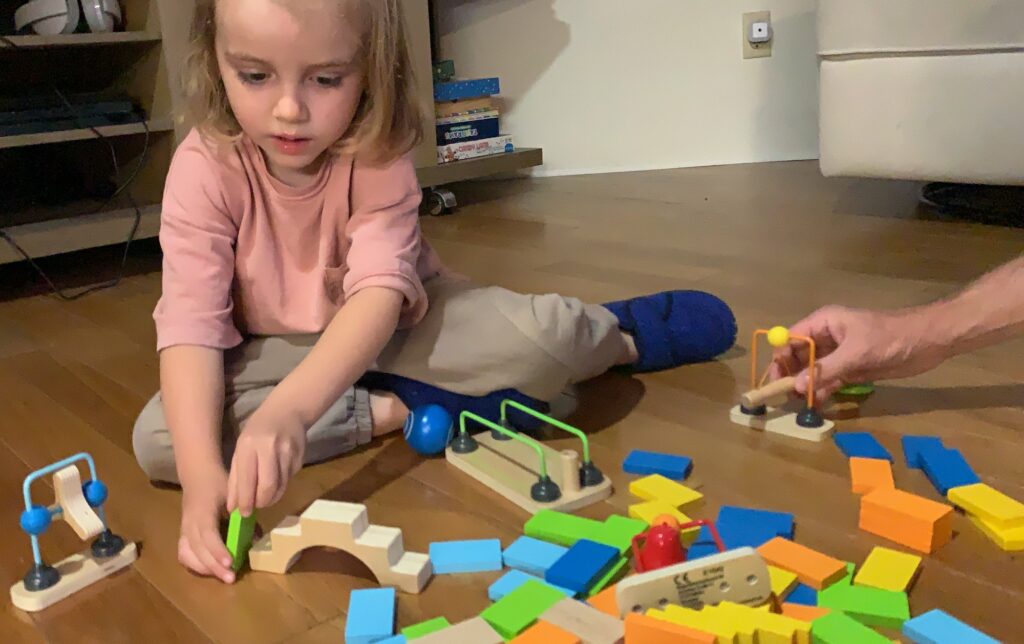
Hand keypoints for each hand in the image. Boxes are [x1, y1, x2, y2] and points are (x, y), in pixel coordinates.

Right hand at [178, 467, 234, 582]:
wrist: (198, 475)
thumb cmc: (218, 484)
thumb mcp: (234, 494)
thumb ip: (244, 515)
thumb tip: (256, 538)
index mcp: (202, 512)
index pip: (208, 535)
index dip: (218, 551)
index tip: (231, 563)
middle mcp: (189, 523)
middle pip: (197, 550)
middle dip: (214, 567)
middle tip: (231, 578)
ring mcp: (184, 530)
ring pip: (187, 555)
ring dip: (204, 568)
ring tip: (223, 576)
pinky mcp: (183, 535)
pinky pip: (184, 554)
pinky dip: (196, 565)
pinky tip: (211, 570)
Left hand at [227, 406, 305, 516]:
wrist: (288, 411)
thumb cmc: (257, 431)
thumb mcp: (240, 450)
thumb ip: (235, 479)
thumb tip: (233, 507)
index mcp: (249, 446)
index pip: (248, 481)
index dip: (246, 501)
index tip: (243, 513)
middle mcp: (270, 449)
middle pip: (268, 487)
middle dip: (260, 503)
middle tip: (255, 507)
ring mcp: (288, 453)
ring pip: (281, 488)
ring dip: (271, 498)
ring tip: (263, 496)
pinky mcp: (300, 459)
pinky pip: (288, 481)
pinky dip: (280, 486)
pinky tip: (275, 477)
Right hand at [770, 305, 945, 401]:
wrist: (929, 341)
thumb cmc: (891, 338)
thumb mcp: (857, 353)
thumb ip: (826, 370)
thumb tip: (796, 386)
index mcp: (824, 323)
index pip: (791, 339)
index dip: (780, 358)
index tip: (775, 380)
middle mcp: (826, 338)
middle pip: (798, 356)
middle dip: (791, 375)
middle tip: (785, 396)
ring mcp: (839, 354)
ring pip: (813, 371)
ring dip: (806, 386)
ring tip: (801, 404)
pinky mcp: (851, 369)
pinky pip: (829, 381)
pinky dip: (822, 391)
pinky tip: (818, 404)